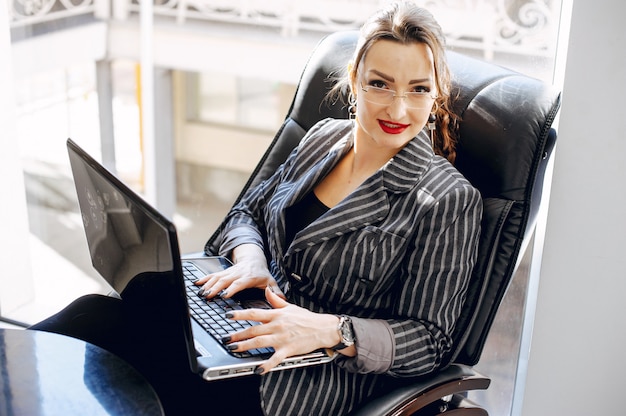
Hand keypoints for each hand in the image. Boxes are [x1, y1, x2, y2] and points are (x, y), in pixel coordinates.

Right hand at [195, 244, 284, 298]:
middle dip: (216, 288)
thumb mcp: (270, 280)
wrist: (254, 258)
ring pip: (217, 278)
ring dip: (208, 285)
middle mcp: (238, 273)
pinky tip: (197, 284)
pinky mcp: (224, 272)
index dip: (232, 288)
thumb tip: (283, 299)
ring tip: (201, 293)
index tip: (225, 295)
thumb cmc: (261, 272)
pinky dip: (204, 279)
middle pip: (225, 280)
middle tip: (208, 296)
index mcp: (249, 277)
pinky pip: (213, 275)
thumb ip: (275, 291)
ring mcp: (230, 272)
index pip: (239, 283)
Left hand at [223, 287, 345, 373]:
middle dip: (238, 334)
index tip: (228, 316)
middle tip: (226, 338)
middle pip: (254, 330)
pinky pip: (275, 358)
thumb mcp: (290, 306)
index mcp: (276, 315)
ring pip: (260, 342)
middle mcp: (277, 326)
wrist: (323, 328)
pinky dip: (266, 365)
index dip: (240, 315)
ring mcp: (282, 338)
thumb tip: (267, 291)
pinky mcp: (288, 349)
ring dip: (246, 346)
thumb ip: (275, 300)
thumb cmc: (306, 318)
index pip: (254, 313)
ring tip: (234, 349)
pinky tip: (258, 369)